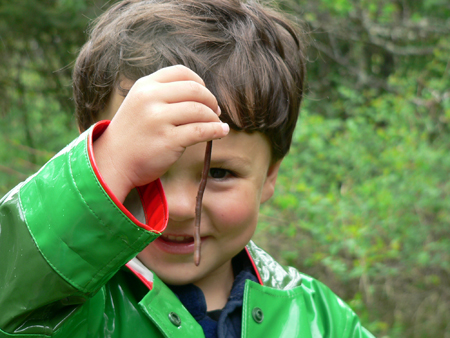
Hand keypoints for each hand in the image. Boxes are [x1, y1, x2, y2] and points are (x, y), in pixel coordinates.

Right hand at [93, 65, 228, 201]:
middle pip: (195, 89)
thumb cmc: (132, 135)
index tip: (205, 96)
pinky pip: (201, 130)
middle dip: (211, 100)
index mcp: (144, 86)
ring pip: (200, 110)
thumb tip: (202, 94)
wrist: (113, 163)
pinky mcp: (168, 140)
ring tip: (217, 124)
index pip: (181, 72)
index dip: (200, 83)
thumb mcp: (140, 104)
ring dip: (214, 117)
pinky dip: (217, 130)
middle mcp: (150, 98)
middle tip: (216, 112)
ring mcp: (158, 119)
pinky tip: (221, 132)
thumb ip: (163, 94)